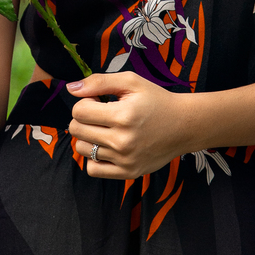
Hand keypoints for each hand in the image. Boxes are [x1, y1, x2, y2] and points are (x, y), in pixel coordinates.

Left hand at [66, 70, 196, 180]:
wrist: (184, 126)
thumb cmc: (157, 100)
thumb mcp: (131, 82)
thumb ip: (99, 82)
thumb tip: (71, 88)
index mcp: (123, 115)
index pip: (79, 111)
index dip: (85, 102)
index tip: (98, 101)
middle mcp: (123, 140)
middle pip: (76, 130)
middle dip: (83, 118)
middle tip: (101, 114)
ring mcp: (125, 160)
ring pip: (82, 149)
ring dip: (88, 137)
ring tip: (105, 130)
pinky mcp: (128, 173)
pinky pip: (93, 169)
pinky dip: (94, 158)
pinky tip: (106, 147)